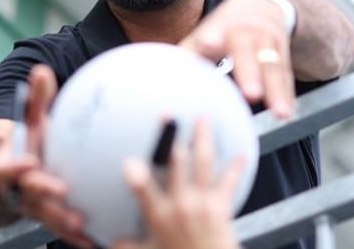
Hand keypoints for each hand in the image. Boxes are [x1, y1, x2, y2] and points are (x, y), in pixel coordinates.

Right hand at [0, 64, 93, 246]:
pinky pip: (62, 231)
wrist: (5, 178)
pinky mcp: (48, 220)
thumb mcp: (27, 122)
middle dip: (44, 194)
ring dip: (63, 222)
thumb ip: (35, 99)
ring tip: (83, 225)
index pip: (8, 168)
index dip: (16, 166)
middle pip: (28, 195)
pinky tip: (97, 240)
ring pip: (46, 218)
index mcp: (9, 166)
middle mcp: (18, 190)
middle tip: (62, 191)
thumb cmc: (24, 145)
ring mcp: (32, 208)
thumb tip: (41, 70)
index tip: (29, 161)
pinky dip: (78, 237)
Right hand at [110, 119, 243, 248]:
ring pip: (203, 163)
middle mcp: (181, 205)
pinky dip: (235, 166)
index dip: (136, 175)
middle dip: (172, 137)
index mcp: (159, 215)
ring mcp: (203, 203)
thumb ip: (127, 244)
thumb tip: (113, 240)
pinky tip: (240, 154)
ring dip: (203, 138)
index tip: (129, 160)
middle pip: (178, 164)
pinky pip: (229, 181)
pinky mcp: (221, 206)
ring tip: (202, 120)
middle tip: (169, 116)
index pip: (143, 191)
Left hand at [180, 0, 294, 116]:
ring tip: (280, 112)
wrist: (263, 6)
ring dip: (277, 90)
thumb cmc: (225, 27)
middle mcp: (247, 32)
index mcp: (221, 26)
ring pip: (273, 67)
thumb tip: (158, 75)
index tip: (207, 45)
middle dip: (250, 72)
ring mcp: (268, 42)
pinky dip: (287, 95)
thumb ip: (187, 53)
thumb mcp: (206, 32)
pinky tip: (286, 112)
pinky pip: (286, 77)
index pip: (214, 32)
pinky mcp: (284, 54)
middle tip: (250, 93)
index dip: (211, 39)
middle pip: (247, 52)